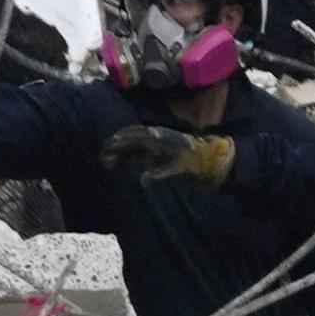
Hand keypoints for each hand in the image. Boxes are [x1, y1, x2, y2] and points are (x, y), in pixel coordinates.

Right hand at [99, 124, 236, 188]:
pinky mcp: (163, 140)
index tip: (106, 151)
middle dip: (116, 143)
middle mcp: (156, 134)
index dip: (117, 145)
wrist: (210, 157)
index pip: (131, 139)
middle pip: (131, 135)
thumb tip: (142, 181)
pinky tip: (129, 151)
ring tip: (112, 151)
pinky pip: (143, 139)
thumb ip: (158, 176)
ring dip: (124, 142)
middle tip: (104, 153)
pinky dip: (132, 143)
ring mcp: (160, 136)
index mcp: (157, 139)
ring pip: (136, 136)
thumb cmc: (193, 165)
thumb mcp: (177, 172)